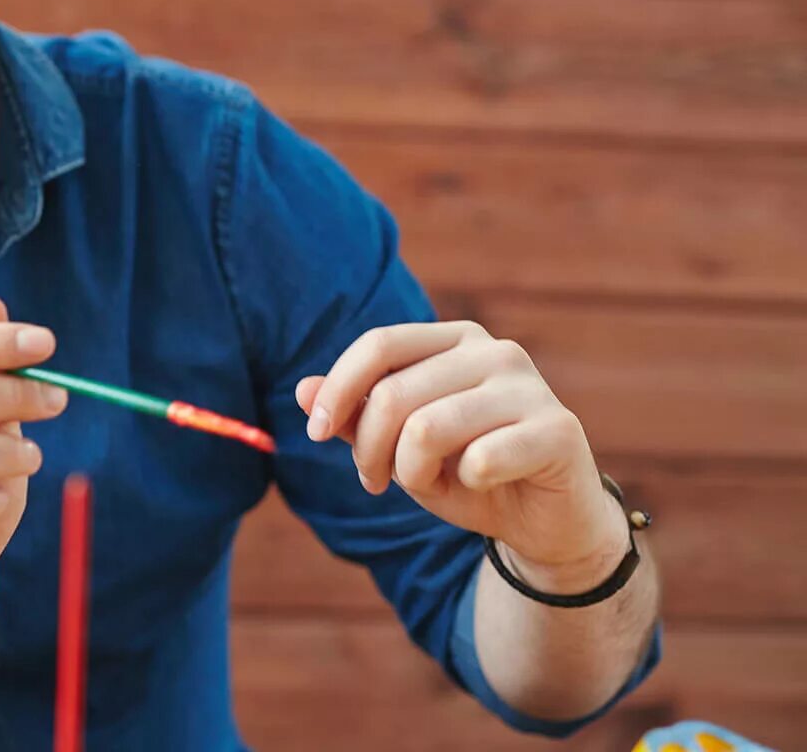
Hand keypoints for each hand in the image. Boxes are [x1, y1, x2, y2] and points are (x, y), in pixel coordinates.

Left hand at [297, 321, 628, 591]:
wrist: (542, 520)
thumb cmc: (464, 473)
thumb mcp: (397, 445)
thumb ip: (353, 416)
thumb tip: (301, 391)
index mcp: (455, 340)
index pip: (379, 344)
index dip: (338, 388)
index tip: (315, 433)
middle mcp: (495, 351)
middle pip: (394, 393)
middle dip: (368, 448)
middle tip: (373, 481)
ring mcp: (531, 386)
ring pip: (427, 427)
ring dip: (410, 471)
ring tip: (424, 484)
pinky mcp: (559, 429)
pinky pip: (480, 459)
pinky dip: (464, 484)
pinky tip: (480, 485)